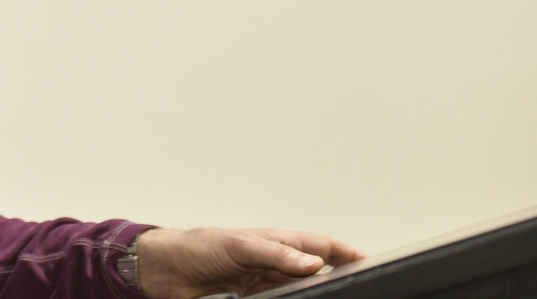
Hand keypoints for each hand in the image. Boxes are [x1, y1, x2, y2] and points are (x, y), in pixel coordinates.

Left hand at [135, 226, 366, 298]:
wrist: (164, 271)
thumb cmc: (196, 246)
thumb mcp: (238, 245)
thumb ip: (276, 254)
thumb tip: (313, 262)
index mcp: (274, 243)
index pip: (320, 247)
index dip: (346, 253)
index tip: (371, 261)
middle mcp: (273, 265)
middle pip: (317, 274)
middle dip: (340, 280)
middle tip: (361, 289)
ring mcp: (264, 286)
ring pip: (301, 293)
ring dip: (315, 296)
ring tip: (336, 298)